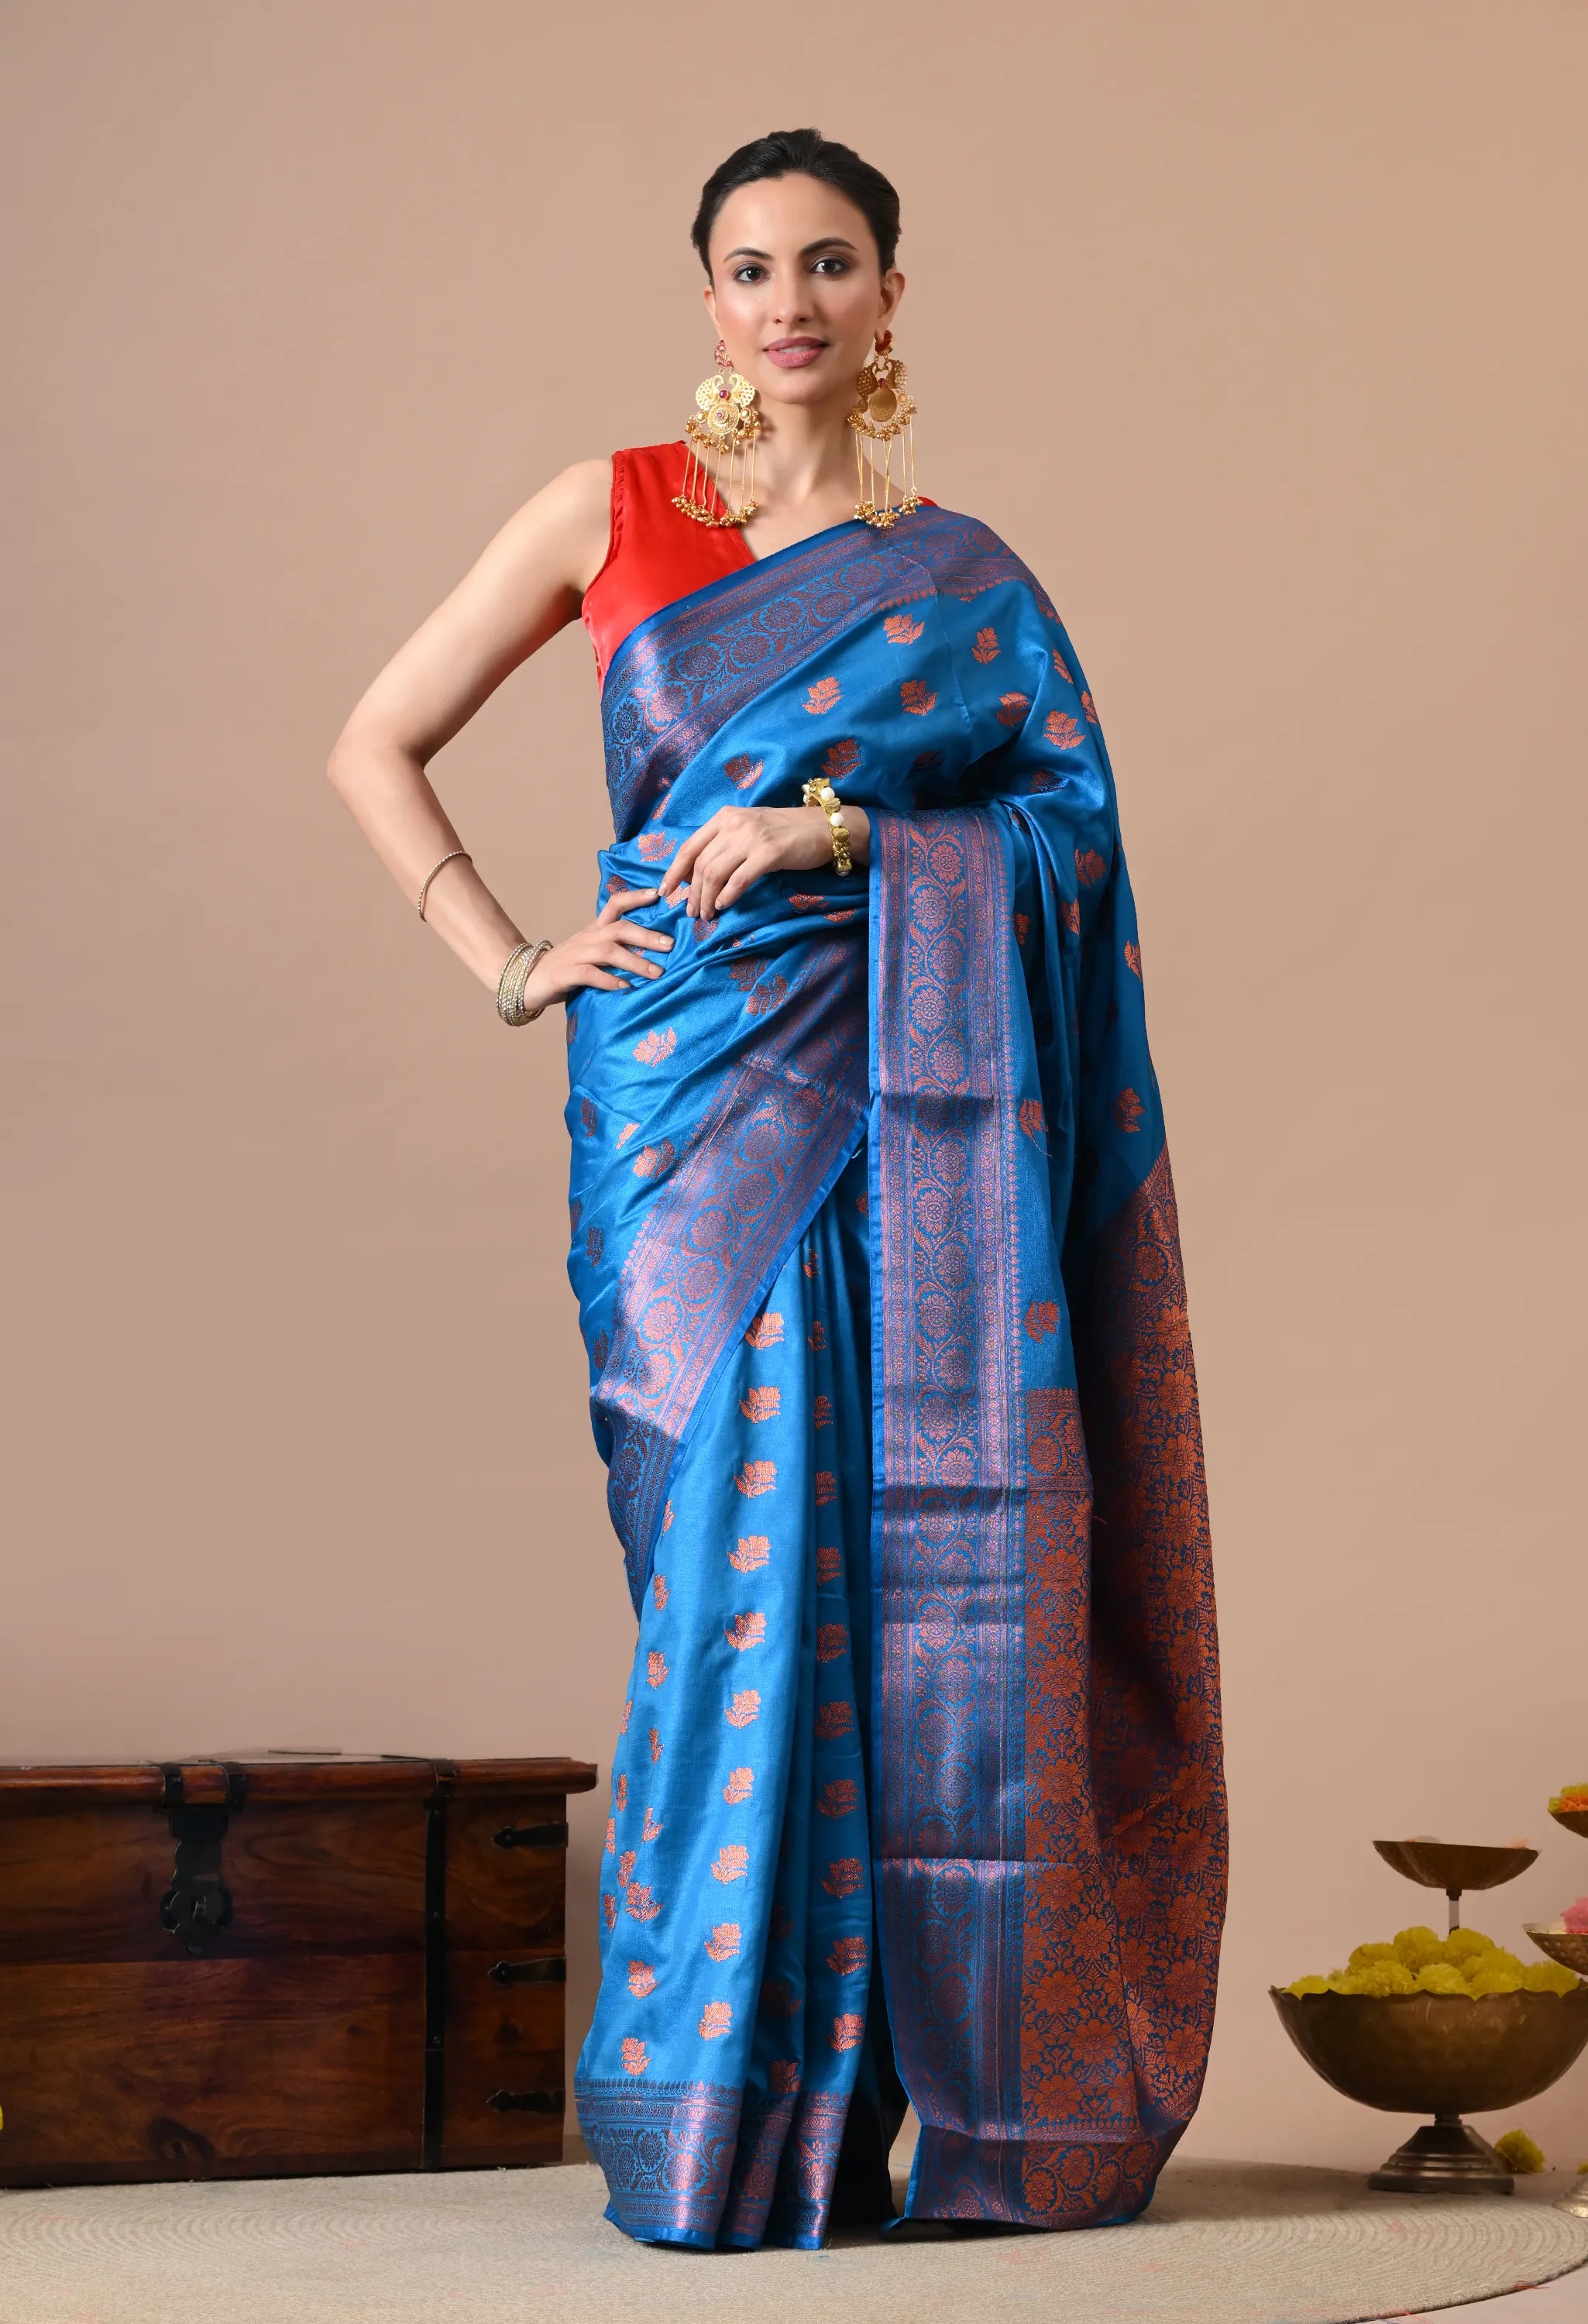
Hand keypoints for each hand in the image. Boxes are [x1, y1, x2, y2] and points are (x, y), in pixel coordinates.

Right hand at [521, 886, 673, 1009]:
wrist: (525, 980)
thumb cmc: (564, 970)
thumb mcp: (590, 955)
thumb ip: (613, 952)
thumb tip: (650, 956)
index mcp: (593, 931)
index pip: (615, 905)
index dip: (635, 898)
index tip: (657, 895)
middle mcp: (586, 939)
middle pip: (619, 929)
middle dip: (646, 935)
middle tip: (670, 945)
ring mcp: (575, 955)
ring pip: (608, 951)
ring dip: (634, 961)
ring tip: (656, 972)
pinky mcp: (565, 974)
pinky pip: (590, 974)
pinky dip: (610, 980)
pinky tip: (626, 987)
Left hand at [660, 804, 869, 918]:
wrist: (822, 827)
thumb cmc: (785, 832)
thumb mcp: (748, 829)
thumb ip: (724, 844)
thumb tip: (698, 874)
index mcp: (724, 817)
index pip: (689, 847)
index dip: (674, 872)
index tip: (665, 891)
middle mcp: (734, 824)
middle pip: (700, 864)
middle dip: (691, 893)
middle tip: (691, 912)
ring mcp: (751, 838)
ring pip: (715, 874)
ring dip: (707, 899)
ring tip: (706, 915)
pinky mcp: (768, 853)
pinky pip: (738, 880)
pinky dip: (727, 896)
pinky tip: (723, 906)